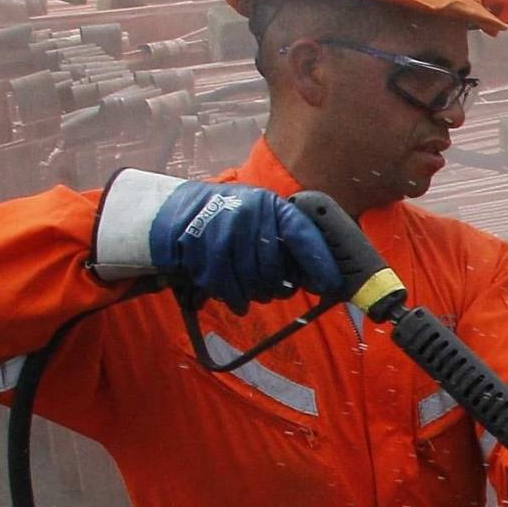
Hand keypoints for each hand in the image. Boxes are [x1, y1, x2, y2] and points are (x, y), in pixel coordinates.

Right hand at [148, 180, 342, 312]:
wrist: (177, 213)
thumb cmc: (231, 219)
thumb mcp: (262, 216)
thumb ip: (290, 238)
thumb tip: (322, 277)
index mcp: (269, 205)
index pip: (303, 235)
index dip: (319, 264)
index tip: (330, 285)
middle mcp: (249, 217)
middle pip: (277, 270)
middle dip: (279, 287)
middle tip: (276, 288)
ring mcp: (224, 236)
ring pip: (255, 285)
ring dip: (257, 294)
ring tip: (251, 287)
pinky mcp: (203, 255)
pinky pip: (231, 292)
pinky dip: (236, 300)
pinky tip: (236, 297)